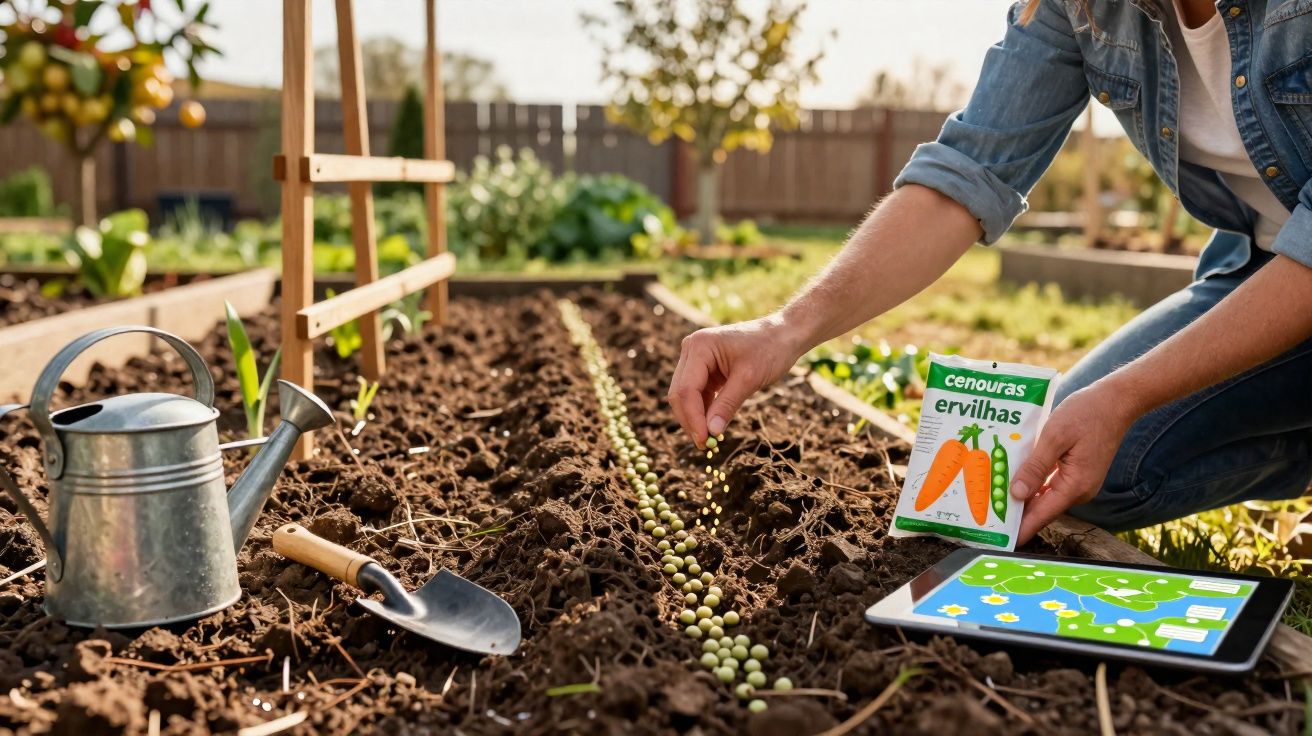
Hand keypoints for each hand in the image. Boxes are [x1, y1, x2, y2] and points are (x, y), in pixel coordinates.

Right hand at [667, 316, 804, 445]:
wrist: (783, 335)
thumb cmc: (769, 349)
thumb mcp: (749, 379)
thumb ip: (727, 405)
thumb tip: (711, 432)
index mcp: (699, 346)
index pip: (686, 389)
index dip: (692, 418)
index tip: (704, 441)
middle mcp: (692, 350)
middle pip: (680, 393)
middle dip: (690, 420)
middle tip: (705, 445)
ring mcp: (696, 359)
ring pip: (686, 396)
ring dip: (695, 418)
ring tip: (710, 440)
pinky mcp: (704, 369)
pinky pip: (697, 394)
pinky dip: (703, 411)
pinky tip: (713, 426)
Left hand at [1009, 382, 1140, 543]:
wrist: (1116, 401)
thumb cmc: (1086, 414)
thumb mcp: (1055, 437)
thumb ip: (1035, 467)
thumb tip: (1017, 494)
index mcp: (1075, 486)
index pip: (1042, 514)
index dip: (1021, 528)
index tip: (1001, 540)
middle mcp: (1078, 490)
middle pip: (1041, 508)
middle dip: (1016, 513)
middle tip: (988, 518)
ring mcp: (1079, 482)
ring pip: (1045, 496)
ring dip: (1023, 498)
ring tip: (994, 501)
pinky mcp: (1077, 473)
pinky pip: (1051, 484)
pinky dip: (1033, 484)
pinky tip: (1015, 481)